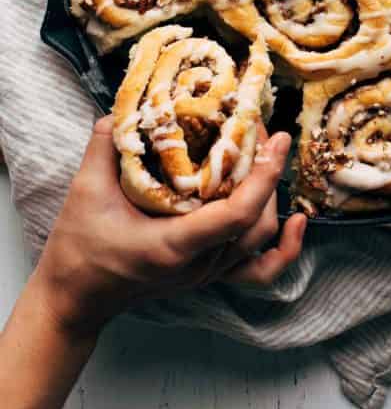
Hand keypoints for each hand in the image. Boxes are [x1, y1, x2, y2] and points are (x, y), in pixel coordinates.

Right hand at [31, 116, 306, 337]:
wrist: (75, 299)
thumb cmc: (79, 250)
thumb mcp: (85, 192)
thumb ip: (105, 147)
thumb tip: (124, 109)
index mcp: (174, 245)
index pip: (237, 215)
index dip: (263, 176)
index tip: (275, 138)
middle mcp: (199, 264)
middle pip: (256, 219)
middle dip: (266, 171)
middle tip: (258, 127)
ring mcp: (207, 272)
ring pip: (260, 236)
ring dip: (269, 194)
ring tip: (264, 152)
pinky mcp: (208, 273)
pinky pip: (258, 268)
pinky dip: (284, 248)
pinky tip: (297, 221)